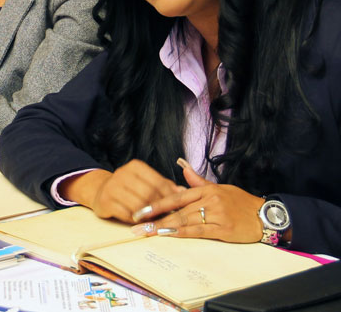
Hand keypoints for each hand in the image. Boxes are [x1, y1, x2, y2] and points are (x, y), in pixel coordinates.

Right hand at [62, 160, 182, 222]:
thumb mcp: (145, 182)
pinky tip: (139, 221)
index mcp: (135, 166)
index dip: (170, 196)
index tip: (176, 207)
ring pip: (138, 205)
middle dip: (159, 207)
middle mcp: (122, 173)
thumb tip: (184, 191)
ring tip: (153, 220)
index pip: (159, 182)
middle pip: (149, 194)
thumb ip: (164, 186)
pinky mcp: (105, 201)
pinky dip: (135, 220)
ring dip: (148, 216)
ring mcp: (112, 187)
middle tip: (166, 216)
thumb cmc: (129, 188)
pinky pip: (126, 214)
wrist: (100, 190)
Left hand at [131, 158, 264, 242]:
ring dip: (163, 227)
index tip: (140, 210)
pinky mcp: (223, 228)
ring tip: (147, 232)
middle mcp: (208, 200)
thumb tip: (183, 167)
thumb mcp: (219, 187)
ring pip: (184, 220)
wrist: (264, 215)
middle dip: (154, 218)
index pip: (175, 195)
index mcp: (205, 190)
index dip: (156, 203)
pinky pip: (198, 231)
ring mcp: (215, 214)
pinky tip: (168, 234)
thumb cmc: (240, 202)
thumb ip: (198, 181)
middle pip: (176, 210)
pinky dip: (181, 232)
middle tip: (136, 225)